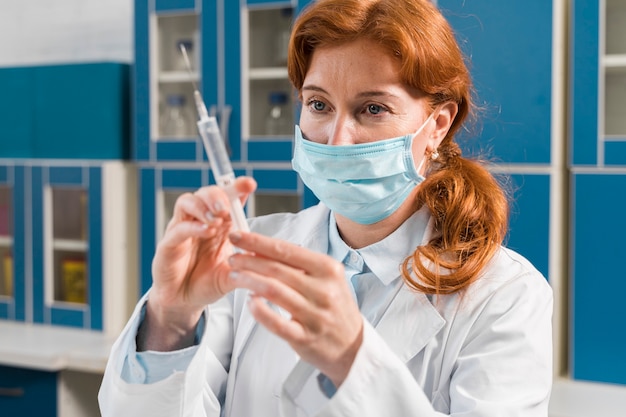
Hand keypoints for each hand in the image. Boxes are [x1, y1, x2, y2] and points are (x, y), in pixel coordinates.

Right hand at [140, 176, 256, 350]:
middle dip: (219, 194)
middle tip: (227, 207)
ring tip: (216, 217)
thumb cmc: (207, 283)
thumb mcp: (233, 273)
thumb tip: (268, 255)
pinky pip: (178, 228)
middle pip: (205, 193)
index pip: (227, 198)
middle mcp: (200, 222)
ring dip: (203, 205)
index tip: (249, 184)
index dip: (237, 188)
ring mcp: (182, 231)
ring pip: (187, 202)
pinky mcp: (168, 245)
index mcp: (219, 224)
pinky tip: (207, 230)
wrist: (185, 303)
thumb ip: (248, 263)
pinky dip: (193, 226)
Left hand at [228, 231, 363, 386]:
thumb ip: (299, 265)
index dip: (257, 242)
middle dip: (248, 260)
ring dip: (248, 281)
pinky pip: (275, 322)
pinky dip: (258, 310)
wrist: (353, 345)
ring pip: (272, 291)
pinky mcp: (305, 337)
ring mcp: (314, 314)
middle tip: (233, 258)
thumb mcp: (328, 278)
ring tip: (235, 276)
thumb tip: (263, 249)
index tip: (238, 236)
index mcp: (328, 269)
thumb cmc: (335, 308)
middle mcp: (323, 289)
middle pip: (275, 268)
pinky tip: (250, 302)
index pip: (286, 250)